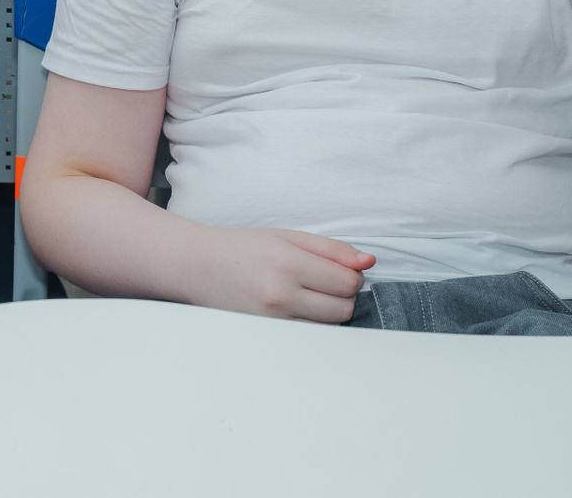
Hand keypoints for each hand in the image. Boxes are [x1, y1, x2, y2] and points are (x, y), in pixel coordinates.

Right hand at [185, 227, 374, 323]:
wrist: (202, 267)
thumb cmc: (246, 248)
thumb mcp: (288, 236)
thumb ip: (332, 249)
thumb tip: (369, 261)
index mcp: (288, 263)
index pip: (347, 282)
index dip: (352, 275)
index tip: (340, 269)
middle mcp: (282, 295)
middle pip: (344, 308)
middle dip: (344, 295)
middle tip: (324, 281)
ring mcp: (274, 320)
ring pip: (330, 326)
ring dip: (330, 311)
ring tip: (309, 293)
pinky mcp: (269, 335)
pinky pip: (310, 336)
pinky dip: (313, 323)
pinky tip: (298, 307)